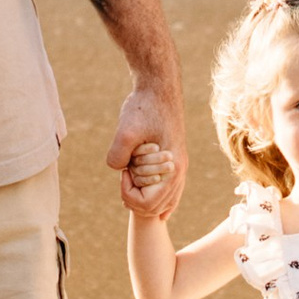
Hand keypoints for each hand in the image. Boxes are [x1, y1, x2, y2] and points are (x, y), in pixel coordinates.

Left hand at [108, 82, 185, 218]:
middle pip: (156, 208)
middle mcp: (179, 171)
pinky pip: (173, 191)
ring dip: (145, 198)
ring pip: (166, 202)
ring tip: (130, 181)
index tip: (123, 172)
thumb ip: (118, 156)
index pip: (148, 204)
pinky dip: (163, 201)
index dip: (129, 193)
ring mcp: (180, 167)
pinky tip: (159, 210)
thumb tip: (119, 170)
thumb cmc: (144, 107)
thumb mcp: (125, 131)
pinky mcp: (175, 160)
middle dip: (135, 197)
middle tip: (124, 175)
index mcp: (171, 168)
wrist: (159, 88)